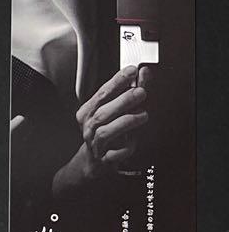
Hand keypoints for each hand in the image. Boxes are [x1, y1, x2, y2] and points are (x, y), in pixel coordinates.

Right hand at [52, 66, 151, 196]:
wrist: (93, 161)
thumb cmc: (105, 131)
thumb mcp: (116, 110)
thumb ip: (130, 91)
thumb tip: (143, 72)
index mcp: (88, 112)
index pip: (101, 94)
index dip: (116, 82)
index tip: (131, 71)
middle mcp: (88, 127)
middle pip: (102, 113)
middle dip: (122, 101)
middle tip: (140, 92)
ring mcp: (94, 144)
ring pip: (105, 132)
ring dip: (125, 122)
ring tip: (143, 115)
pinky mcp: (103, 160)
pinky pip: (112, 155)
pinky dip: (123, 149)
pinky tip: (133, 143)